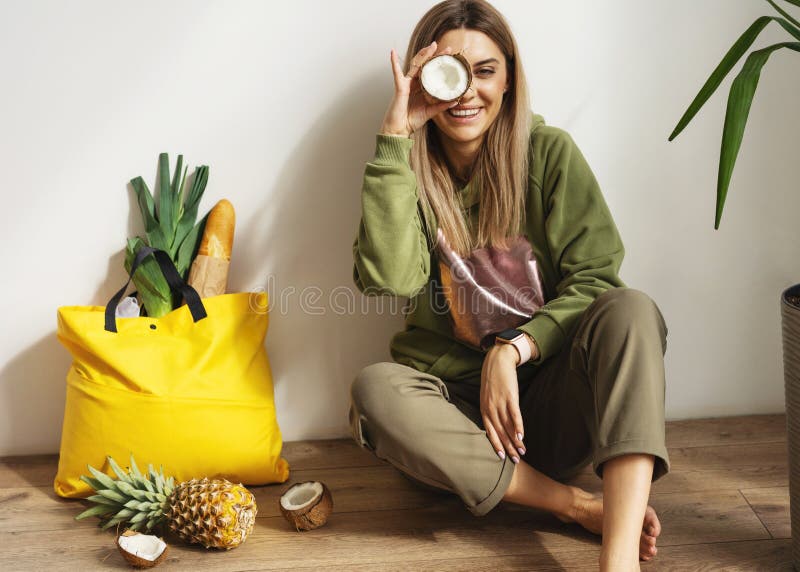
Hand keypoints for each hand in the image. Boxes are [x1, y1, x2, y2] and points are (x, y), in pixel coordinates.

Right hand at [380, 41, 458, 137]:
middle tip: (448, 49)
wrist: (399, 130)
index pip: (432, 72)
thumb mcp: (431, 112)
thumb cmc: (412, 121)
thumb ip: (442, 105)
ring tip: (432, 46)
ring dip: (423, 54)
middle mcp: (414, 83)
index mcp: (421, 88)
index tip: (452, 58)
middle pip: (426, 65)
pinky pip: (397, 73)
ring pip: (415, 65)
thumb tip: (456, 100)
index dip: (441, 65)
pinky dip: (394, 62)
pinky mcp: (399, 87)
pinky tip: (392, 52)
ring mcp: (406, 84)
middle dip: (436, 56)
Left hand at [480, 344, 525, 463]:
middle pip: (499, 432)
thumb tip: (496, 424)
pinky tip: (521, 436)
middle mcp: (490, 408)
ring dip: (515, 441)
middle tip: (516, 461)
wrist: (497, 360)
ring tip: (522, 452)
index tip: (502, 458)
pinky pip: (514, 414)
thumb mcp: (487, 396)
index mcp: (484, 409)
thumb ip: (490, 410)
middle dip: (508, 448)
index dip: (496, 445)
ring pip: (507, 426)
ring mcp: (499, 402)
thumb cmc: (493, 379)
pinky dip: (518, 426)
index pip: (490, 432)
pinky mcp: (510, 396)